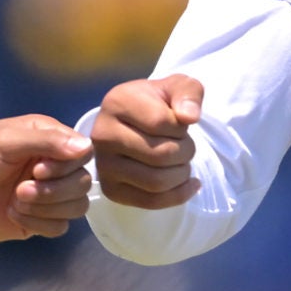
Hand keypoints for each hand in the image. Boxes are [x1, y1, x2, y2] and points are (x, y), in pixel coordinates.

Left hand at [0, 116, 93, 242]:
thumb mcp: (5, 142)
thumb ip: (45, 142)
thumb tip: (86, 147)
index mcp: (46, 140)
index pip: (84, 153)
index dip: (67, 167)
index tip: (38, 170)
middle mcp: (50, 166)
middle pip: (83, 183)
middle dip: (54, 191)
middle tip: (20, 190)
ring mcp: (44, 195)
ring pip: (76, 207)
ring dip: (47, 208)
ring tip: (15, 201)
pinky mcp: (35, 221)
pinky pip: (59, 228)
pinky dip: (38, 223)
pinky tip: (11, 215)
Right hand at [90, 74, 203, 209]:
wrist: (135, 125)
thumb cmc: (158, 104)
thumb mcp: (177, 88)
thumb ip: (189, 93)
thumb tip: (189, 117)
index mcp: (116, 102)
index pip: (161, 123)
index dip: (182, 126)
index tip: (179, 123)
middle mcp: (102, 134)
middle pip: (161, 155)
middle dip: (186, 152)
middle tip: (185, 145)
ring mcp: (103, 165)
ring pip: (157, 181)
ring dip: (183, 173)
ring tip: (182, 161)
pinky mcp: (110, 190)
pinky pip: (151, 202)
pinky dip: (178, 195)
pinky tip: (189, 183)